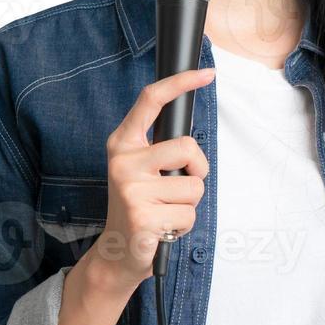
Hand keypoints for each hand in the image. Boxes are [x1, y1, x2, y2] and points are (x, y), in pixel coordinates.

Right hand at [92, 67, 214, 287]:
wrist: (117, 251)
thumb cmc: (141, 206)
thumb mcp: (145, 170)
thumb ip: (164, 150)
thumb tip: (192, 140)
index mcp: (124, 143)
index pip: (151, 101)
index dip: (180, 83)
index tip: (207, 73)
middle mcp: (123, 161)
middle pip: (189, 148)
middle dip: (197, 171)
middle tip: (176, 189)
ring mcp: (131, 188)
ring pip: (194, 186)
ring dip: (188, 205)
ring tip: (164, 212)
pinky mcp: (142, 216)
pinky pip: (189, 214)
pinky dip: (183, 226)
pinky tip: (162, 229)